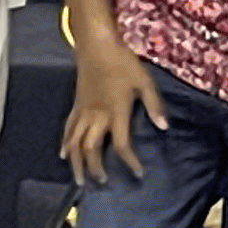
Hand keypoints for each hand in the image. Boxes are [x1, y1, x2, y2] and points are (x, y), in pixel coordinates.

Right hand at [63, 39, 170, 183]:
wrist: (96, 44)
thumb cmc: (122, 61)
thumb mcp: (144, 81)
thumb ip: (153, 105)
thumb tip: (163, 127)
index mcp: (115, 112)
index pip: (122, 145)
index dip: (129, 162)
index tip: (137, 173)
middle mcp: (96, 116)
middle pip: (92, 149)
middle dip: (95, 168)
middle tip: (102, 182)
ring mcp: (83, 112)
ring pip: (76, 143)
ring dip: (77, 163)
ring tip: (80, 180)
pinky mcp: (76, 105)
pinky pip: (68, 129)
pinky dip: (66, 143)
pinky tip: (64, 154)